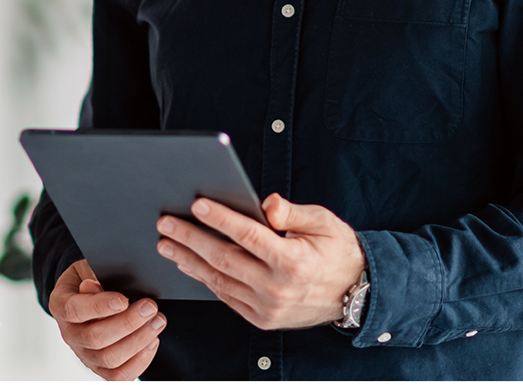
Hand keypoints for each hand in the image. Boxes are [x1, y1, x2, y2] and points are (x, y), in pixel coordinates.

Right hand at [47, 259, 163, 381]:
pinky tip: (153, 341)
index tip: (123, 300)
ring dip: (139, 341)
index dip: (99, 307)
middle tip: (150, 307)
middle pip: (95, 338)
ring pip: (110, 359)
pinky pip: (119, 375)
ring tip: (158, 321)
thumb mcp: (88, 267)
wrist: (87, 293)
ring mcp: (84, 354)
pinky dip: (140, 361)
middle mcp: (69, 333)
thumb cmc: (91, 277)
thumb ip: (94, 276)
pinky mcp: (100, 367)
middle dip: (128, 323)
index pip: (75, 310)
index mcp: (60, 304)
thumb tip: (96, 286)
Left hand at [155, 193, 364, 330]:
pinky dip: (205, 279)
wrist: (356, 294)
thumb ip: (292, 212)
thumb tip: (266, 203)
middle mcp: (277, 288)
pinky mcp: (262, 319)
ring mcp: (267, 308)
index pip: (248, 236)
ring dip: (189, 261)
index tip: (197, 204)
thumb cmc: (337, 250)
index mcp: (293, 262)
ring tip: (166, 244)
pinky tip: (189, 264)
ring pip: (219, 280)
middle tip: (166, 223)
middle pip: (224, 259)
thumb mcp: (323, 222)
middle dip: (190, 239)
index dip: (221, 219)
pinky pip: (226, 296)